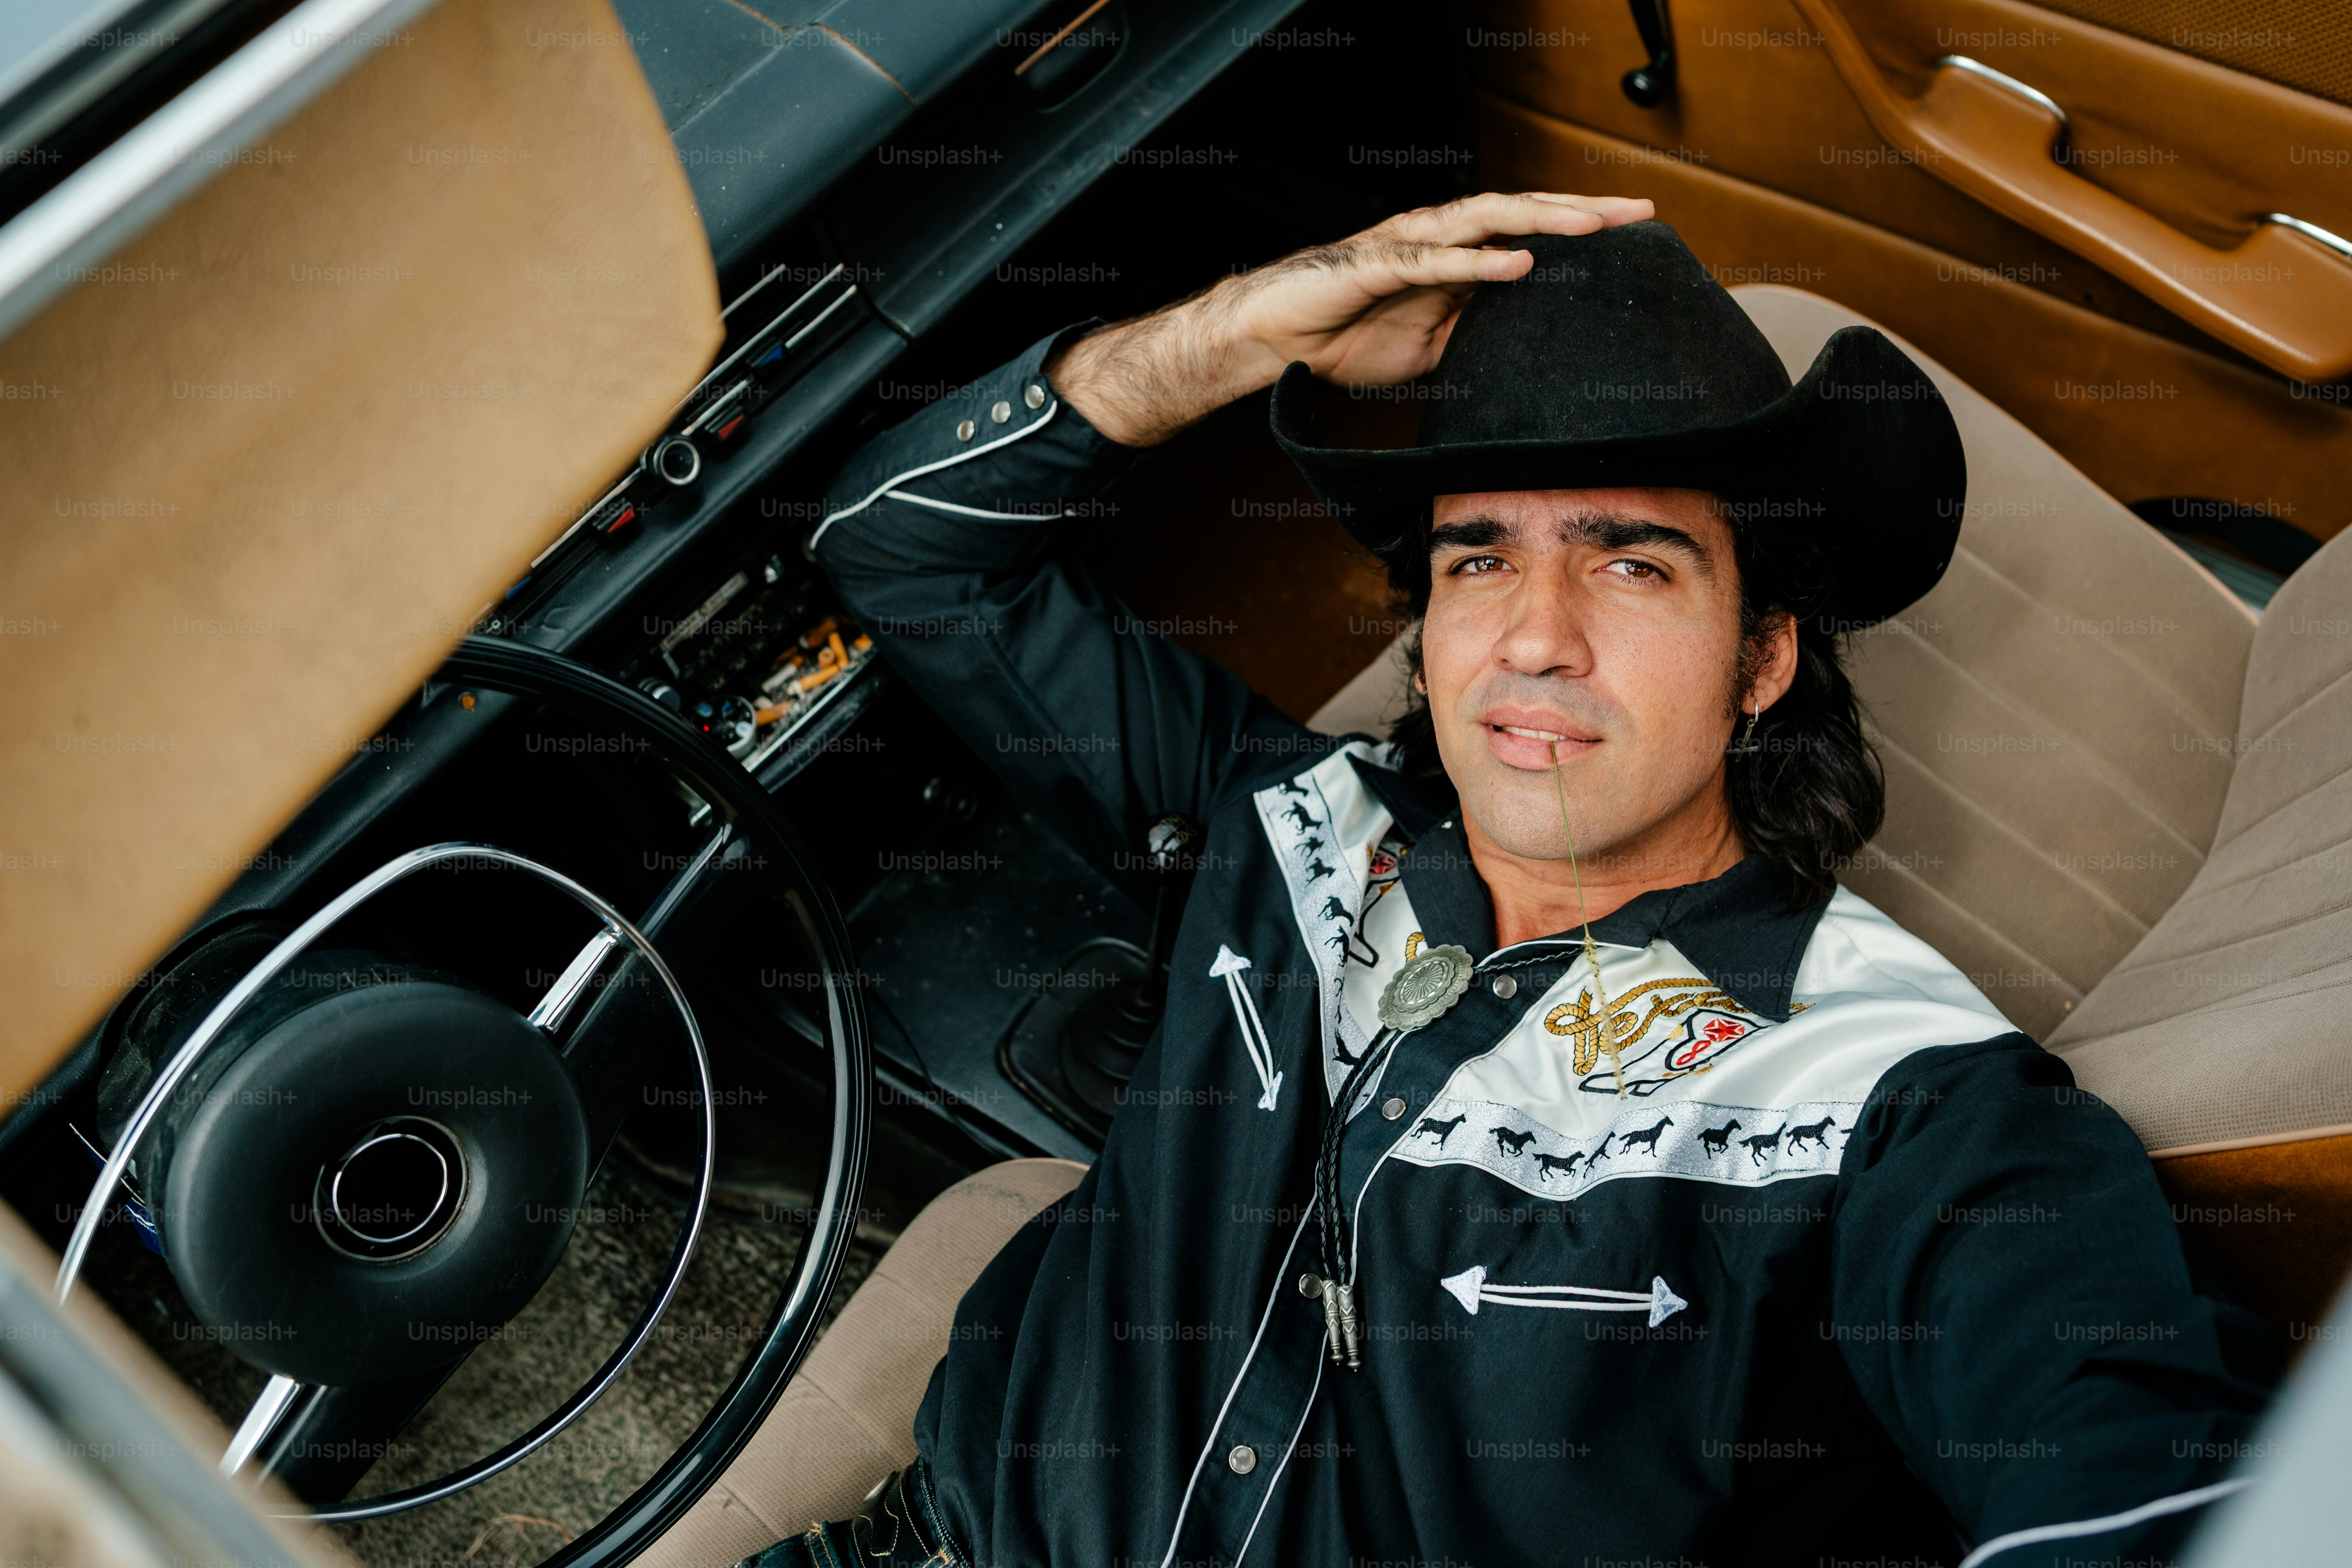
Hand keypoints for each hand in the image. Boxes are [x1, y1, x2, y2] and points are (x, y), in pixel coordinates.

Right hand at [1044, 191, 1653, 446]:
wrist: (1274, 337)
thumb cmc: (1347, 336)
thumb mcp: (1431, 346)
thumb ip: (1477, 334)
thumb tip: (1529, 347)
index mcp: (1453, 254)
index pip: (1528, 231)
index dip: (1580, 228)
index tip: (1636, 233)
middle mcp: (1436, 237)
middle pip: (1520, 213)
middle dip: (1580, 212)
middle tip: (1638, 211)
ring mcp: (1405, 245)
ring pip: (1484, 221)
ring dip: (1540, 221)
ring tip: (1591, 227)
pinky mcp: (1374, 264)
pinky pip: (1431, 260)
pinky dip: (1475, 262)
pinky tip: (1517, 264)